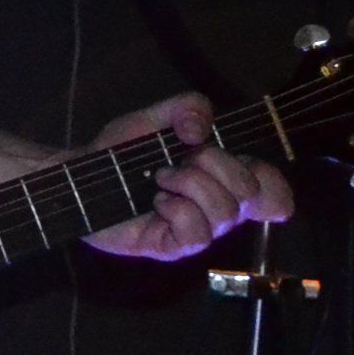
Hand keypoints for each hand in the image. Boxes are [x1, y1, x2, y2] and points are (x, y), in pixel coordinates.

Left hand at [79, 94, 294, 260]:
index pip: (272, 190)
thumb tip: (201, 130)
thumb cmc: (120, 152)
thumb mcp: (154, 118)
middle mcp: (217, 207)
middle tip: (180, 160)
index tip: (250, 164)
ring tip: (160, 178)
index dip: (273, 181)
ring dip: (190, 184)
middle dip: (216, 165)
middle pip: (249, 192)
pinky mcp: (173, 247)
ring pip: (224, 213)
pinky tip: (157, 202)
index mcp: (222, 178)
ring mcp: (198, 230)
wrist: (80, 177)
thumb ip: (187, 107)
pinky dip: (178, 210)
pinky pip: (197, 234)